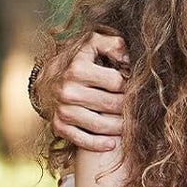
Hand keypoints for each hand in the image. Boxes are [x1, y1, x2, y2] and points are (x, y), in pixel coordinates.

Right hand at [50, 31, 128, 151]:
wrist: (49, 77)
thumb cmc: (78, 59)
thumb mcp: (93, 43)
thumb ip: (113, 44)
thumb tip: (128, 59)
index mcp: (77, 69)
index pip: (116, 82)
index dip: (129, 84)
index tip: (133, 86)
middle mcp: (68, 91)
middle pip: (111, 104)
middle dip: (128, 107)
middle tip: (137, 108)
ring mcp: (62, 110)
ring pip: (101, 125)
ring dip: (120, 127)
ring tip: (130, 124)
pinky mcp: (59, 126)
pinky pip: (83, 140)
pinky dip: (100, 144)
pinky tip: (112, 142)